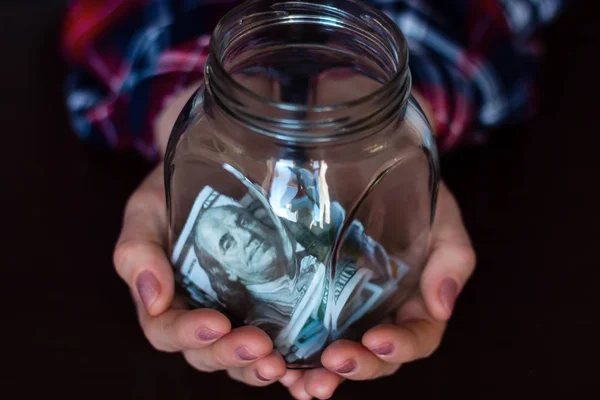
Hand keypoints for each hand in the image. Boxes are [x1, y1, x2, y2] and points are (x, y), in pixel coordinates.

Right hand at [113, 163, 287, 385]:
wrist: (213, 171)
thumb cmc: (171, 192)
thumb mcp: (145, 211)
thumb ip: (137, 250)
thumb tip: (152, 297)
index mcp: (165, 298)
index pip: (167, 329)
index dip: (189, 334)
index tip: (216, 324)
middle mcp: (199, 313)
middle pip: (207, 351)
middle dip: (231, 354)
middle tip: (259, 347)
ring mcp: (235, 314)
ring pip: (241, 357)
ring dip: (259, 367)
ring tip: (281, 365)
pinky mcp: (268, 307)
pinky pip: (276, 343)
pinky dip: (289, 363)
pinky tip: (305, 367)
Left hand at [278, 182, 475, 399]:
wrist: (364, 165)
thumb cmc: (411, 191)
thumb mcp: (441, 216)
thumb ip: (452, 257)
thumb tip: (443, 306)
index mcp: (416, 303)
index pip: (417, 337)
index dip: (401, 346)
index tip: (378, 340)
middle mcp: (380, 314)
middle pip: (375, 357)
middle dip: (357, 365)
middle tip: (334, 363)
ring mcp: (344, 310)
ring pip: (337, 355)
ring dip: (320, 374)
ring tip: (300, 383)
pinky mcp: (311, 299)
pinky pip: (303, 335)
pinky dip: (292, 357)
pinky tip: (275, 366)